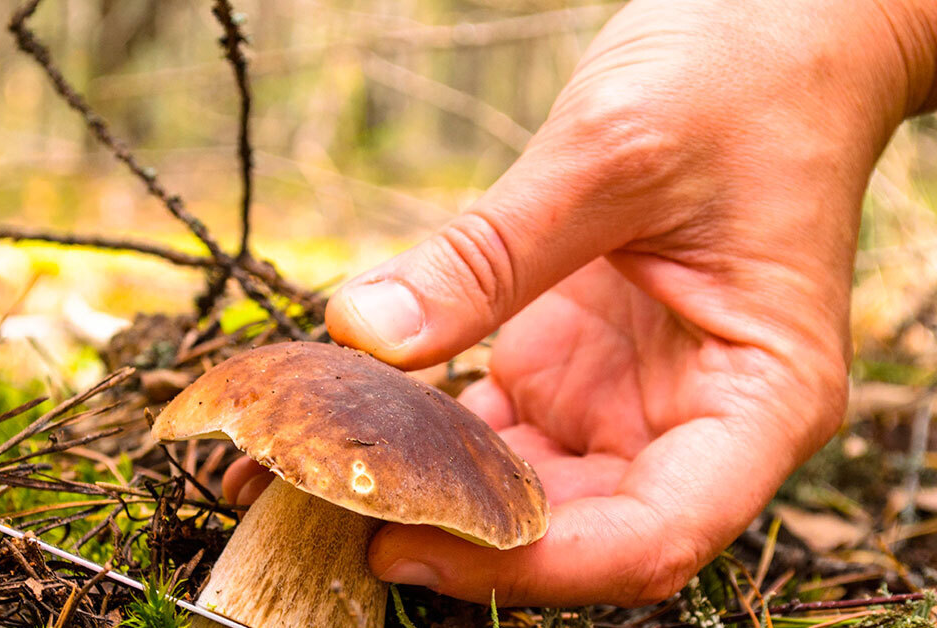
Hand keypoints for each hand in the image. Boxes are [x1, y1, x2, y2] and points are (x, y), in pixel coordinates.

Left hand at [325, 0, 934, 605]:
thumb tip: (363, 331)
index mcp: (756, 400)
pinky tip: (344, 418)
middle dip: (457, 534)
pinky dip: (421, 433)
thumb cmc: (740, 84)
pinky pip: (490, 430)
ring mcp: (625, 399)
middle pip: (575, 529)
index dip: (536, 566)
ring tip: (307, 472)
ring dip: (424, 490)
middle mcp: (692, 421)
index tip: (413, 546)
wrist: (768, 35)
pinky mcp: (573, 367)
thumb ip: (490, 255)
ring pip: (521, 491)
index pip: (655, 534)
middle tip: (325, 510)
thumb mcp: (611, 156)